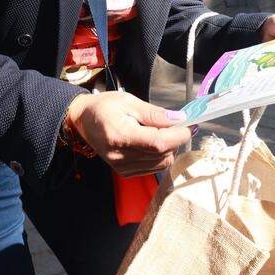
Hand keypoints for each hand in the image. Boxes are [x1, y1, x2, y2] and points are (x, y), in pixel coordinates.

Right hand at [65, 92, 191, 176]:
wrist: (83, 120)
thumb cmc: (104, 107)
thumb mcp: (129, 102)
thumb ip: (155, 113)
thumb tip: (179, 119)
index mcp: (120, 135)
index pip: (158, 143)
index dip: (179, 135)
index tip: (190, 125)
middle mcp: (120, 156)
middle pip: (162, 154)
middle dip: (175, 139)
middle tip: (178, 123)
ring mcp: (121, 167)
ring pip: (161, 163)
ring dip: (168, 148)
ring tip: (161, 131)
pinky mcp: (124, 172)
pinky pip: (153, 168)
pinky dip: (159, 156)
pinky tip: (152, 142)